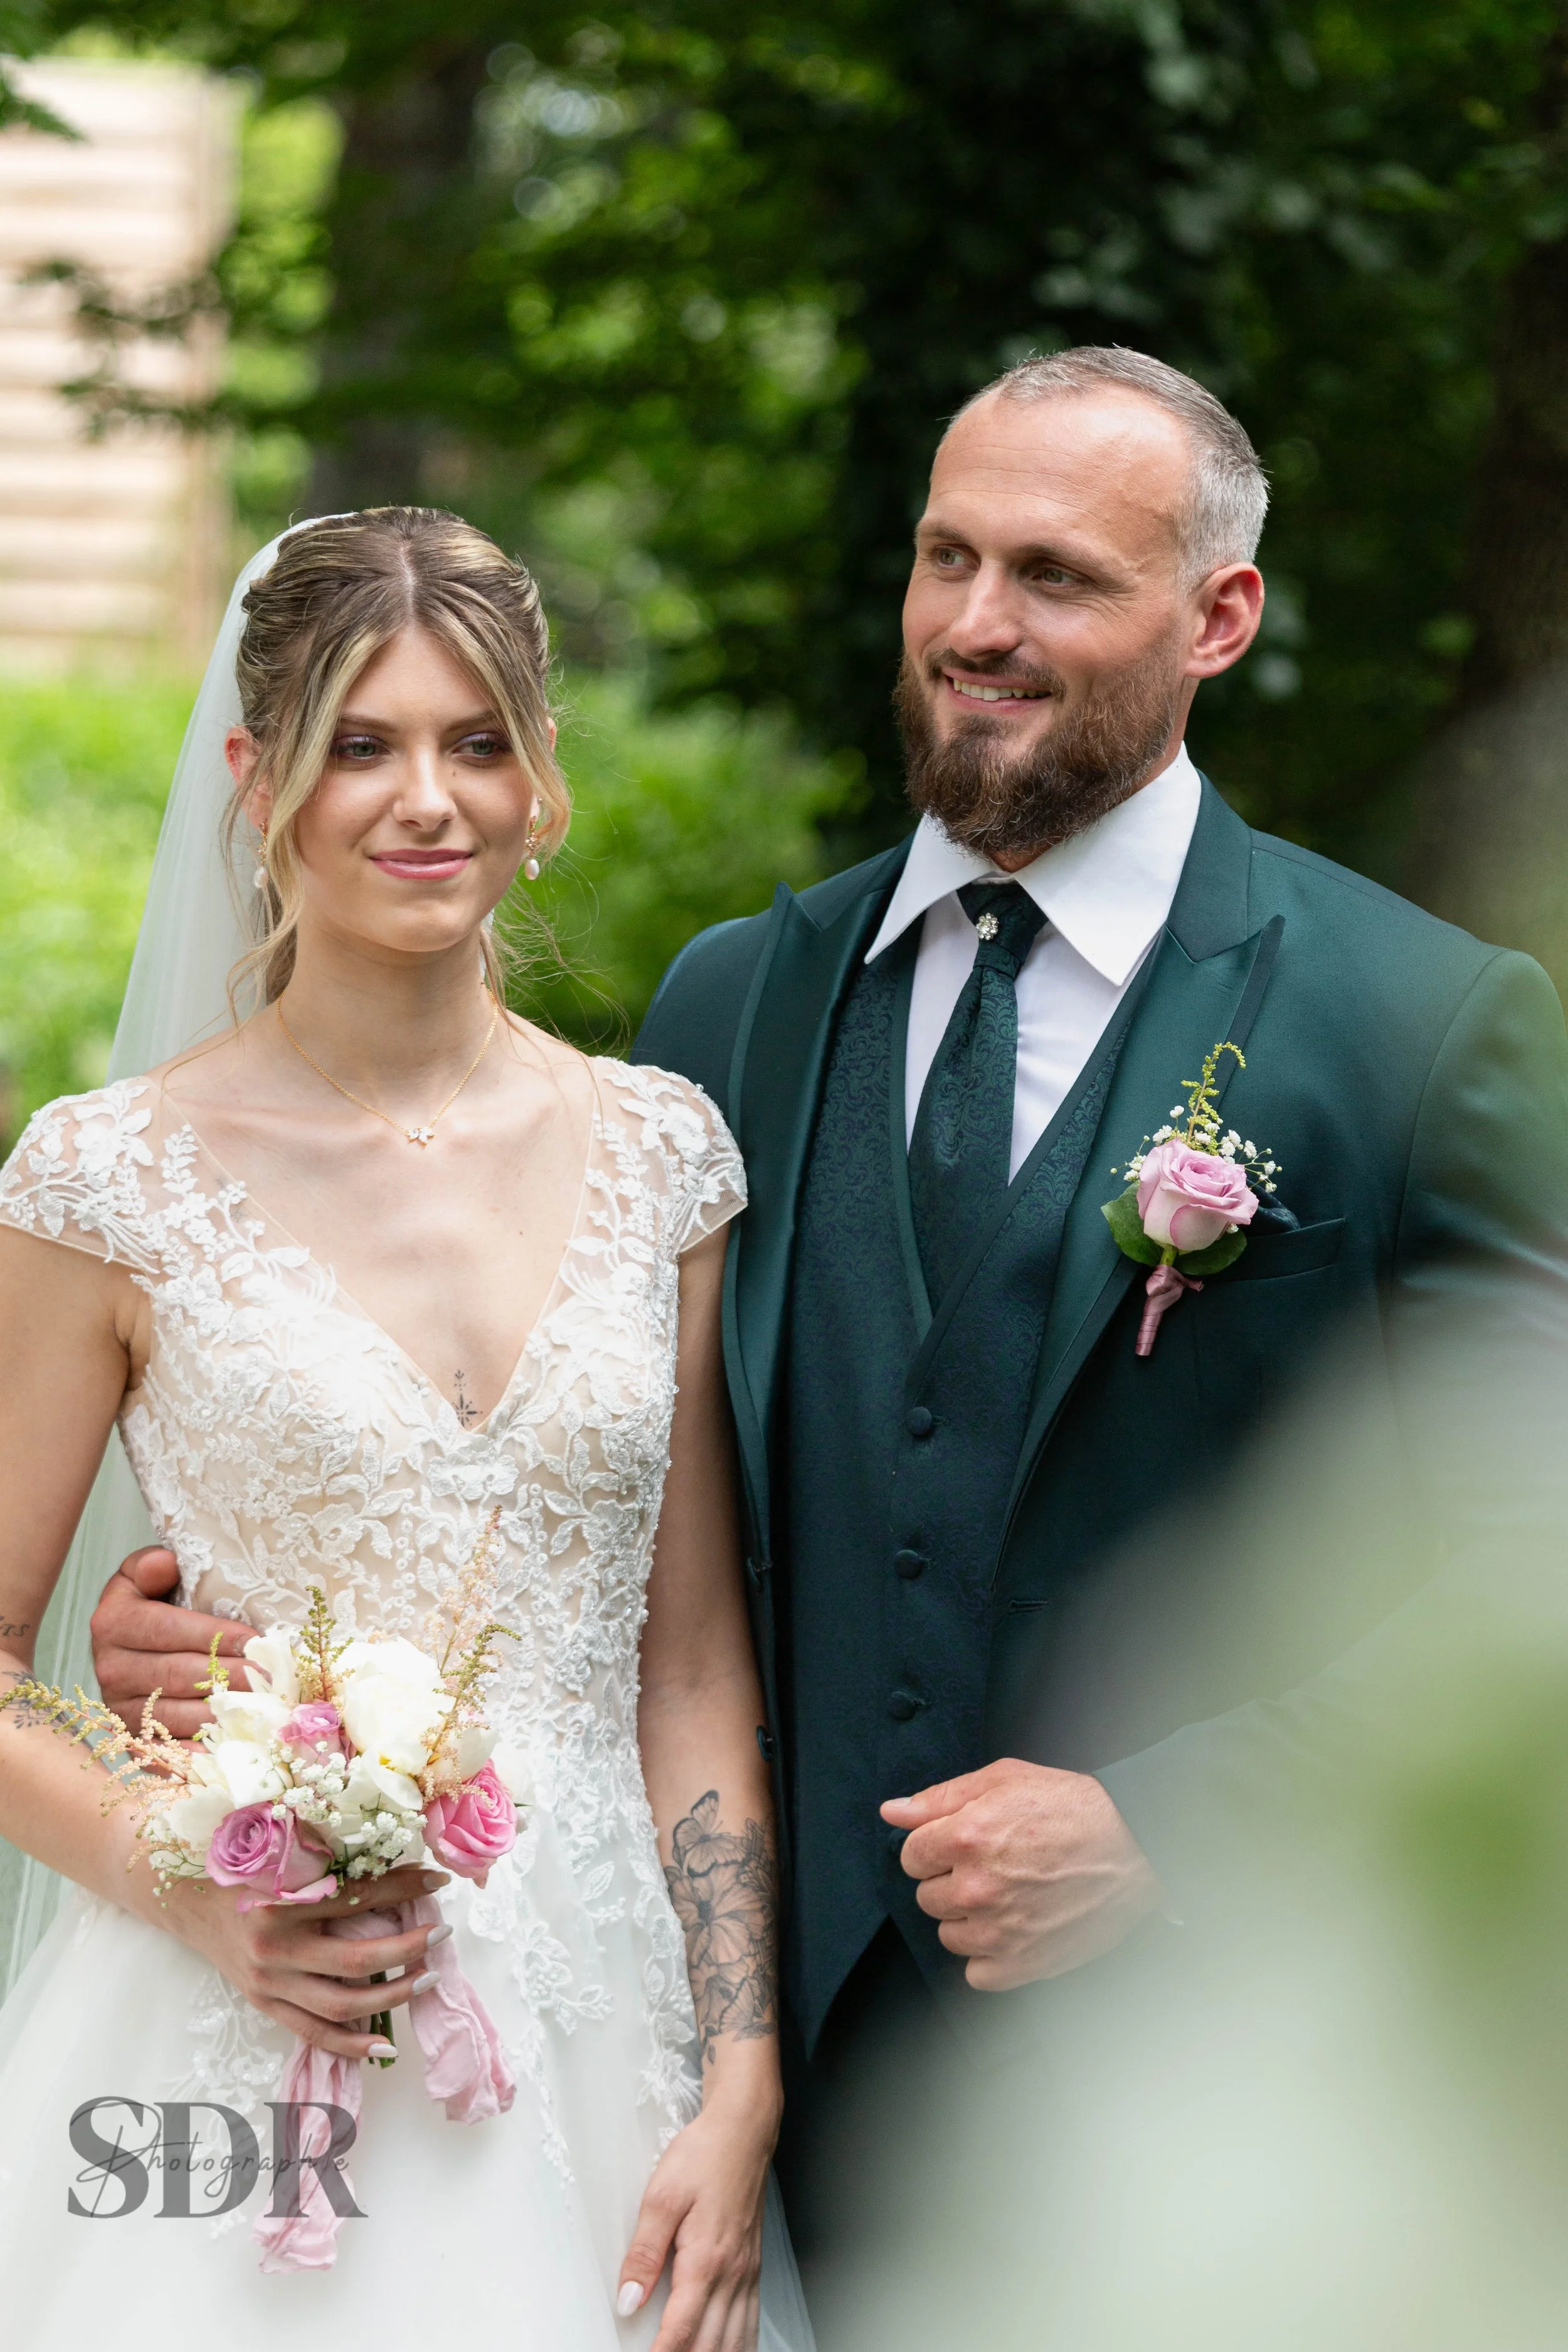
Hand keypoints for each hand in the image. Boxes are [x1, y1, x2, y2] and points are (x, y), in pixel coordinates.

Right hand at [91, 1546, 252, 1737]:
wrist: (130, 1649)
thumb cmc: (152, 1605)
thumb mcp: (144, 1576)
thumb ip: (150, 1565)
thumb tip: (163, 1564)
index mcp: (113, 1623)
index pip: (170, 1630)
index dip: (216, 1636)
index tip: (255, 1641)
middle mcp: (110, 1669)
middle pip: (179, 1675)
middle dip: (231, 1676)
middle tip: (273, 1678)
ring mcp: (120, 1711)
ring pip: (178, 1715)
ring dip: (225, 1713)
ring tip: (265, 1708)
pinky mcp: (133, 1742)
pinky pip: (170, 1752)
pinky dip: (205, 1752)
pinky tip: (237, 1746)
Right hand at [158, 1863, 453, 2059]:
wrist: (192, 1904)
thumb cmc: (248, 1874)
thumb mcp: (289, 1861)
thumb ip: (339, 1867)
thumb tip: (407, 1869)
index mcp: (282, 1901)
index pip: (357, 1897)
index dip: (403, 1888)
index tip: (438, 1882)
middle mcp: (275, 1948)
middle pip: (356, 1961)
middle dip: (407, 1950)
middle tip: (441, 1936)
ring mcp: (270, 1983)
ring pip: (340, 2006)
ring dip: (392, 1997)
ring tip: (428, 1980)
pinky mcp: (265, 2005)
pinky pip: (314, 2034)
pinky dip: (352, 2045)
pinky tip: (386, 2045)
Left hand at [617, 2062, 779, 2350]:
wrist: (743, 2131)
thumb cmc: (703, 2156)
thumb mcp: (661, 2196)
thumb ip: (644, 2252)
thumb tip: (628, 2299)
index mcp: (706, 2260)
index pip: (681, 2329)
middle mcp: (732, 2273)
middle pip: (710, 2345)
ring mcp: (747, 2272)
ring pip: (735, 2340)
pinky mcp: (753, 2266)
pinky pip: (751, 2320)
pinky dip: (740, 2345)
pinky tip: (729, 2350)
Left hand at [881, 1757, 1161, 1989]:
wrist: (1136, 1845)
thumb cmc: (1072, 1806)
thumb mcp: (1003, 1779)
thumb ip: (939, 1797)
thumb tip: (890, 1812)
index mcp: (965, 1837)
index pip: (910, 1855)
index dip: (933, 1846)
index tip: (960, 1843)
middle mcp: (975, 1888)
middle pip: (927, 1895)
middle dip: (950, 1879)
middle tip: (991, 1866)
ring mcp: (998, 1931)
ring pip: (948, 1934)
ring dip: (967, 1917)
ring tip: (1005, 1895)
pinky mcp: (1023, 1964)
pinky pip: (976, 1973)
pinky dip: (988, 1956)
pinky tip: (1011, 1929)